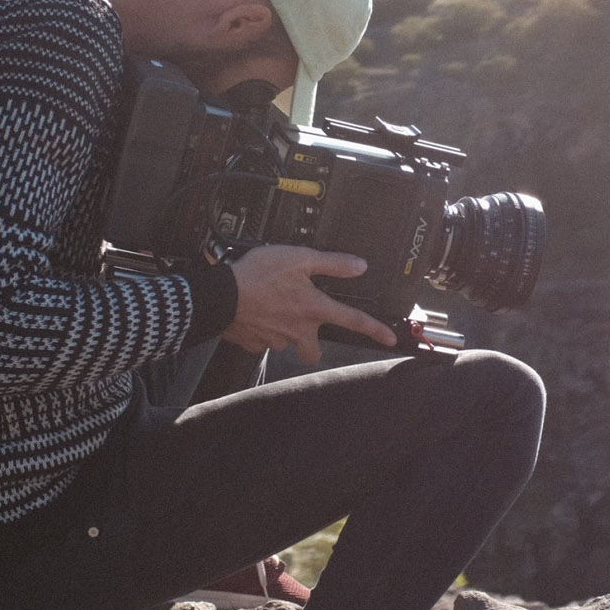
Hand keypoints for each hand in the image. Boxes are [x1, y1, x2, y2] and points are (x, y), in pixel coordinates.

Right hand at [223, 245, 397, 364]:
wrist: (219, 294)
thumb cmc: (257, 275)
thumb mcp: (299, 258)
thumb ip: (331, 263)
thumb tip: (359, 266)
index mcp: (313, 309)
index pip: (353, 321)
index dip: (376, 330)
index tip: (390, 340)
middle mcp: (298, 329)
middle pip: (313, 351)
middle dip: (312, 345)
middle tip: (305, 329)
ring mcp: (275, 339)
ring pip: (285, 342)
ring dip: (283, 331)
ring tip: (271, 309)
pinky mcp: (253, 343)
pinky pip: (262, 341)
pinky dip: (260, 330)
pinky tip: (254, 313)